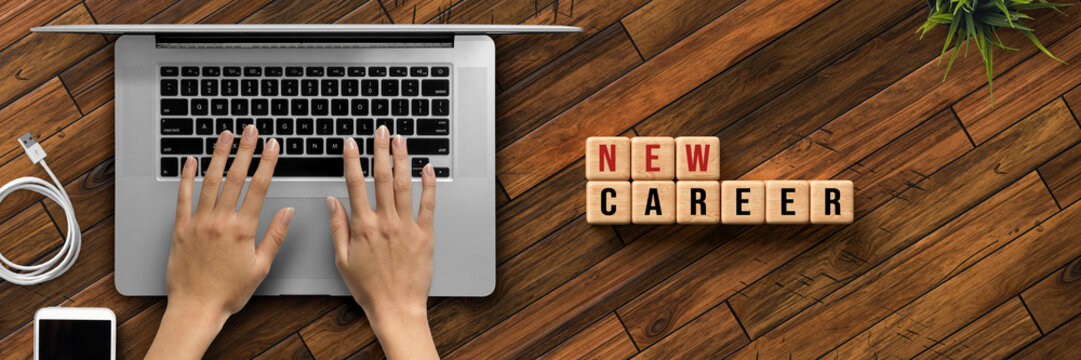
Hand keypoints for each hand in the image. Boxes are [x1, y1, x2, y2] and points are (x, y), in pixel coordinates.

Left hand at [147, 126, 289, 358]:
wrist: (196, 308)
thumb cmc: (229, 292)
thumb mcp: (261, 266)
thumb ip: (274, 235)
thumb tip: (287, 212)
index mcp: (243, 230)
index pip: (259, 188)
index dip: (267, 163)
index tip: (273, 146)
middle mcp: (220, 221)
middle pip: (235, 178)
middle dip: (245, 150)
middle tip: (250, 130)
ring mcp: (198, 222)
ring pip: (209, 181)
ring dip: (218, 156)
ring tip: (225, 136)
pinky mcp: (180, 228)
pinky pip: (183, 197)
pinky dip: (186, 177)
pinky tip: (190, 161)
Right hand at [327, 126, 438, 358]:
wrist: (396, 307)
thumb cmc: (368, 288)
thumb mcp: (342, 259)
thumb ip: (337, 227)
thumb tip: (332, 201)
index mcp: (362, 226)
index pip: (355, 184)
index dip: (353, 160)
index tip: (351, 143)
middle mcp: (385, 222)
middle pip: (382, 178)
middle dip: (380, 150)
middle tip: (381, 130)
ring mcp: (406, 227)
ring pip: (404, 185)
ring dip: (402, 160)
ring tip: (400, 140)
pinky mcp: (425, 235)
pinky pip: (428, 205)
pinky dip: (429, 185)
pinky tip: (428, 168)